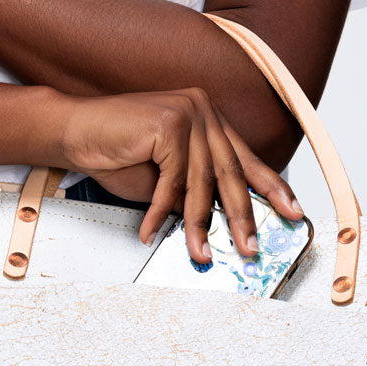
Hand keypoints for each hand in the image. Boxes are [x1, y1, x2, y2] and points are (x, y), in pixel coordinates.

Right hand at [56, 87, 302, 261]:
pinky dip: (160, 212)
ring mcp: (188, 113)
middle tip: (249, 247)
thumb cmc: (115, 153)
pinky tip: (151, 231)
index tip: (292, 212)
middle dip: (241, 217)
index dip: (271, 187)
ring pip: (202, 182)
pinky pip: (172, 181)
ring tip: (200, 254)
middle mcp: (204, 111)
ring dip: (199, 225)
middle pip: (231, 173)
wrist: (74, 131)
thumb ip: (193, 192)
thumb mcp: (165, 180)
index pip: (246, 159)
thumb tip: (220, 223)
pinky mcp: (168, 124)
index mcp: (209, 120)